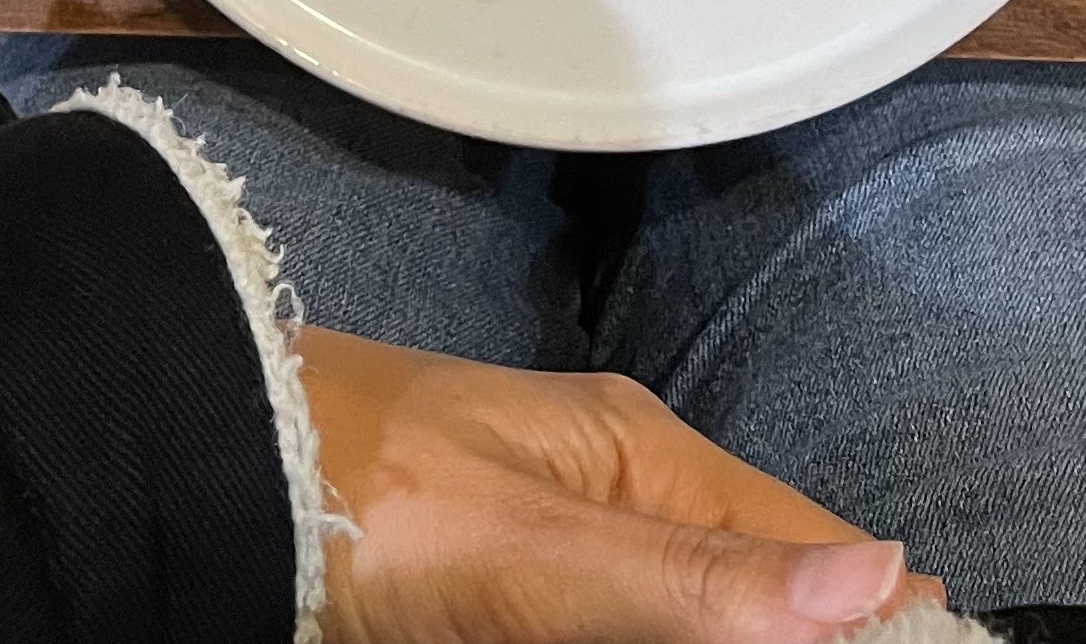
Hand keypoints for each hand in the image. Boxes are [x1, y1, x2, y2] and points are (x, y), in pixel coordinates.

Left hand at [300, 328, 927, 643]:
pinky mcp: (508, 608)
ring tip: (811, 638)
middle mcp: (614, 506)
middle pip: (752, 604)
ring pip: (686, 622)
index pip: (808, 554)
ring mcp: (559, 563)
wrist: (205, 482)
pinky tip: (675, 633)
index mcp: (640, 459)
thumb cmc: (355, 490)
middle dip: (797, 636)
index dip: (880, 615)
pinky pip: (614, 626)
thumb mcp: (538, 550)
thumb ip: (697, 584)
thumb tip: (880, 582)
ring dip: (737, 635)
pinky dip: (662, 631)